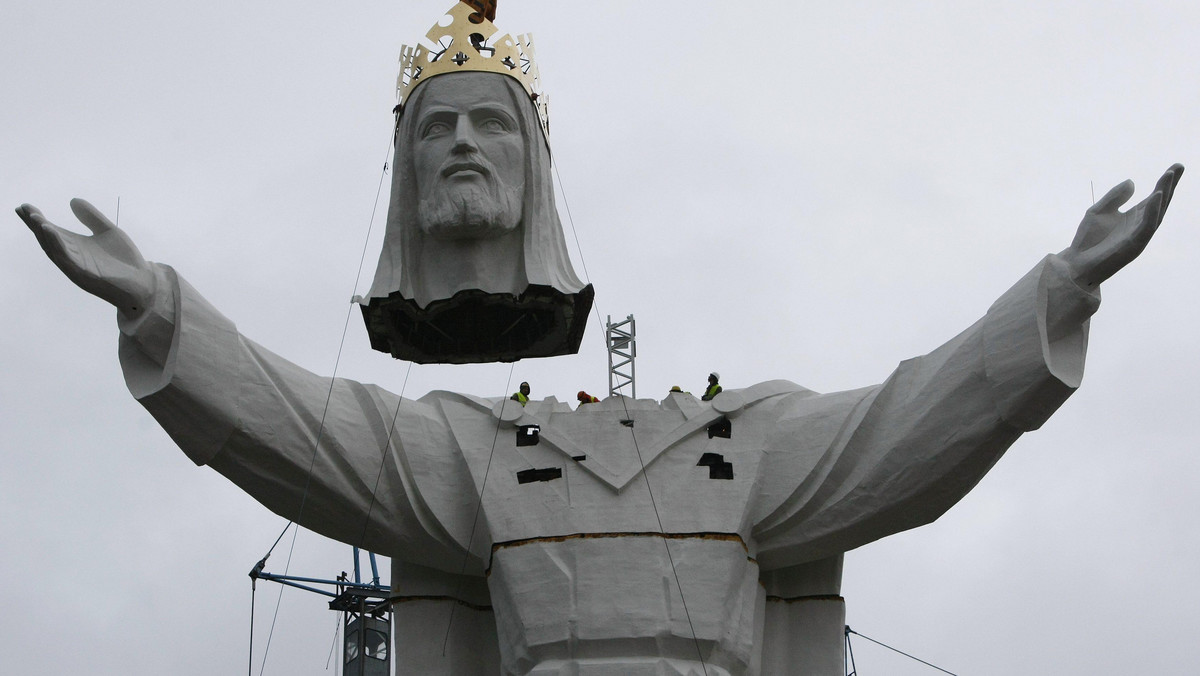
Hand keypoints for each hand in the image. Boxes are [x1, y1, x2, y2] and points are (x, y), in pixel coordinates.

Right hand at [16, 199, 154, 318]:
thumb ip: (92, 217)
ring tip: (36, 218)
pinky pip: (69, 260)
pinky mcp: (86, 274)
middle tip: (24, 210)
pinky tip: (53, 232)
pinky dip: (59, 246)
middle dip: (36, 225)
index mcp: (76, 246)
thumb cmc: (125, 260)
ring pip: (55, 250)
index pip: (51, 231)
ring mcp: (78, 267)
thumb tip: (72, 200)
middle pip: (48, 240)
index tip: (24, 207)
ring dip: (44, 234)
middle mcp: (73, 256)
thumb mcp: (108, 231)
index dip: (37, 220)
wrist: (144, 282)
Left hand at [1061, 163, 1183, 287]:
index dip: (1164, 183)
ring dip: (1164, 193)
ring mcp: (1139, 235)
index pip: (1153, 197)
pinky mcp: (1134, 245)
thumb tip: (1132, 182)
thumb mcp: (1099, 211)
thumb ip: (1115, 197)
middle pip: (1160, 202)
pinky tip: (1157, 195)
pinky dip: (1153, 211)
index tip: (1175, 167)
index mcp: (1133, 217)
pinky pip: (1147, 226)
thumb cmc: (1088, 240)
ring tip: (1169, 175)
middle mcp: (1140, 225)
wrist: (1076, 263)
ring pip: (1157, 212)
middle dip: (1170, 185)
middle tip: (1179, 166)